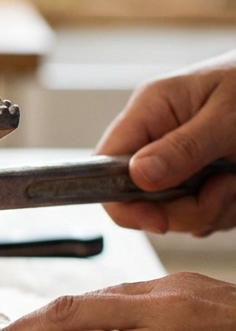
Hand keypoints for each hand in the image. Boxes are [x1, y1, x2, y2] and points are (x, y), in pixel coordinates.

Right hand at [96, 52, 235, 235]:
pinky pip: (202, 215)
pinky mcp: (199, 180)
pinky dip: (224, 209)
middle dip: (186, 209)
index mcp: (150, 110)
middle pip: (142, 200)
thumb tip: (138, 175)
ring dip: (213, 209)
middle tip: (224, 189)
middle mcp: (157, 138)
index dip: (122, 201)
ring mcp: (178, 162)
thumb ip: (183, 147)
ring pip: (176, 213)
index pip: (105, 165)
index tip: (158, 220)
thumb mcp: (225, 117)